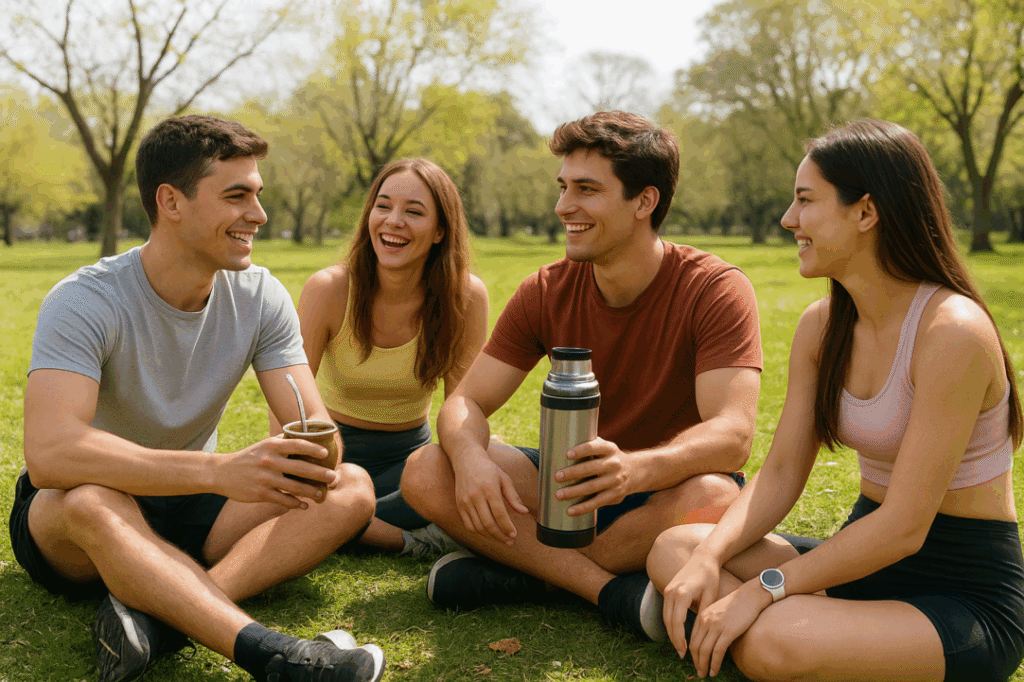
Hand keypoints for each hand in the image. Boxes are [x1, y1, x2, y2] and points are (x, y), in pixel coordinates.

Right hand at [215, 436, 336, 508]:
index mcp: (272, 446)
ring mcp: (266, 478)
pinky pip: (283, 500)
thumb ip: (282, 440)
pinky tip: (304, 505)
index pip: (298, 445)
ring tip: (321, 494)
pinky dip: (295, 504)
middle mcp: (270, 461)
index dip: (314, 449)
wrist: (220, 472)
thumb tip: (304, 433)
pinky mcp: (261, 493)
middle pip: (301, 468)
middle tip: (333, 477)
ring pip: (295, 487)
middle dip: (320, 474)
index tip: (326, 454)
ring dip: (311, 492)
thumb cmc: (248, 457)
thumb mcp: (263, 445)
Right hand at [452, 453, 528, 544]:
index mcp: (489, 488)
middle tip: (510, 541)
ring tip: (501, 539)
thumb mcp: (504, 479)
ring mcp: (465, 501)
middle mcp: (475, 496)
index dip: (507, 527)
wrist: (466, 460)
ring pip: (478, 527)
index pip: (499, 513)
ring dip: (491, 536)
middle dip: (500, 535)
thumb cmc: (488, 469)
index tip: (514, 535)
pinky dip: (479, 533)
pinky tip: (488, 534)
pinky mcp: (459, 505)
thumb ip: (514, 497)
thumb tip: (524, 512)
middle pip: (488, 523)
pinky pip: (468, 525)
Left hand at [553, 437, 634, 516]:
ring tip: (558, 495)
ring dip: (574, 492)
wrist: (635, 472)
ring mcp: (615, 480)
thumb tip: (557, 446)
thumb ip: (588, 446)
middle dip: (573, 473)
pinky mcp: (615, 495)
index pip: (595, 447)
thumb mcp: (604, 448)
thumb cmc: (608, 458)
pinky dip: (582, 508)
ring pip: (592, 487)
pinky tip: (570, 511)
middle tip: (556, 476)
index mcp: (609, 449)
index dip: (581, 450)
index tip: (567, 454)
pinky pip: (597, 503)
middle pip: (591, 468)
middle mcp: (614, 464)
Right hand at [660, 553, 721, 657]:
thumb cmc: (710, 577)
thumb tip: (699, 636)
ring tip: (679, 647)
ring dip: (671, 633)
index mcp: (682, 594)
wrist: (703, 558)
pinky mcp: (668, 589)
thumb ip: (703, 615)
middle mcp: (671, 592)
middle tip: (682, 654)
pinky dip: (670, 623)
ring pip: (665, 617)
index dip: (680, 639)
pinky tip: (678, 633)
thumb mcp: (710, 597)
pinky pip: (666, 610)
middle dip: (674, 639)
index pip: (677, 622)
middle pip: (668, 622)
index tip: (685, 652)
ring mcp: (667, 590)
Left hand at [688, 581, 770, 677]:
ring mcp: (716, 626)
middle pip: (695, 646)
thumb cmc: (738, 604)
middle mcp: (706, 621)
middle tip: (699, 672)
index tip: (695, 661)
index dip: (692, 652)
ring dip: (703, 665)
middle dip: (696, 661)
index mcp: (702, 616)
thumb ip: (711, 623)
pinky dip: (714, 663)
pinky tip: (714, 671)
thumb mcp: (718, 611)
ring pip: (704, 650)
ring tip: (705, 674)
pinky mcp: (728, 631)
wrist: (751, 595)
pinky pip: (717, 652)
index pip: (692, 638)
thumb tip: (710, 640)